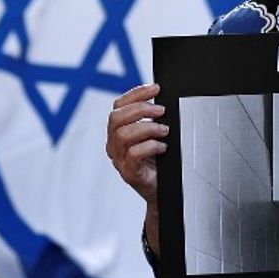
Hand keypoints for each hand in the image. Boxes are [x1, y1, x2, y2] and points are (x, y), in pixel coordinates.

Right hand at [106, 83, 168, 204]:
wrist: (164, 189)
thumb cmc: (159, 160)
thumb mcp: (154, 134)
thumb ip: (152, 117)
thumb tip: (162, 98)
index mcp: (117, 131)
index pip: (119, 105)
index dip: (136, 93)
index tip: (156, 88)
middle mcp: (114, 144)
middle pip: (116, 117)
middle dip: (141, 109)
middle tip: (161, 110)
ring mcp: (119, 160)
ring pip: (123, 135)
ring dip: (148, 128)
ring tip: (164, 130)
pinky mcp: (129, 173)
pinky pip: (134, 154)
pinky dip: (150, 146)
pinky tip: (162, 147)